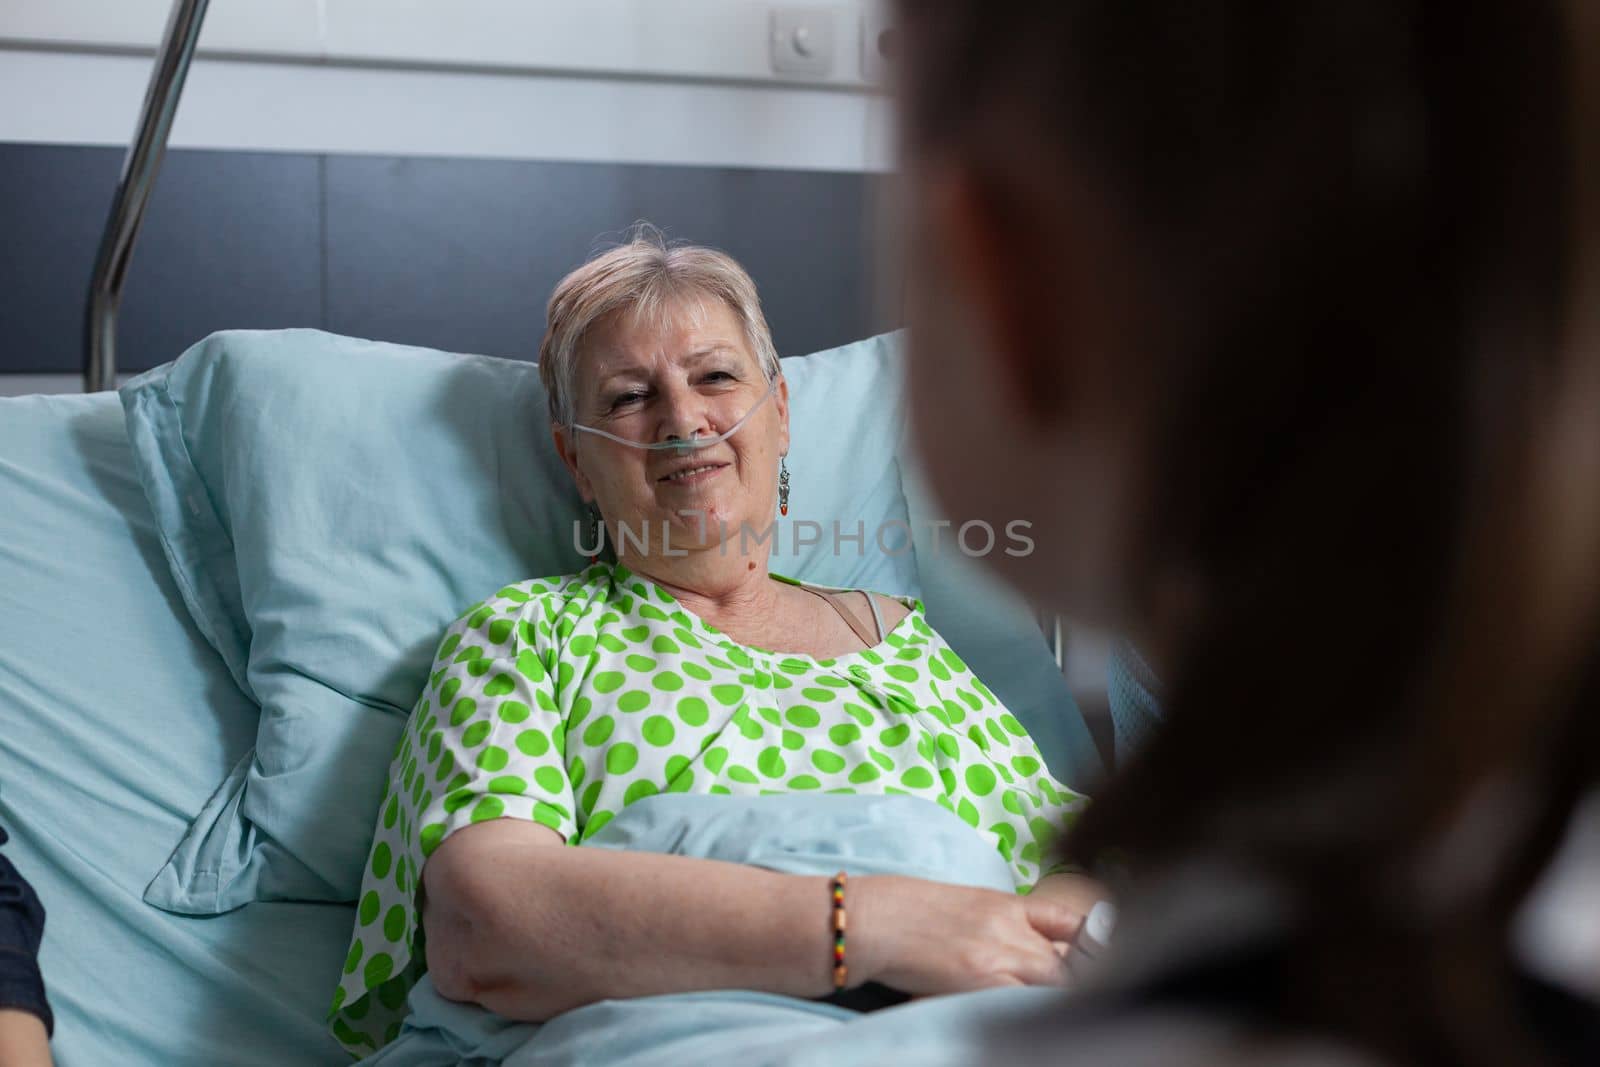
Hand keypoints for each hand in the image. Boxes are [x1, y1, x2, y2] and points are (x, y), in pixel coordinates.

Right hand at [847, 875, 1081, 995]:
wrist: (872, 919)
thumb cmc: (907, 911)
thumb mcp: (963, 906)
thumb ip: (998, 925)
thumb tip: (1023, 955)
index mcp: (1005, 904)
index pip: (1069, 921)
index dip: (1090, 943)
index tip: (1094, 960)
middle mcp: (1010, 928)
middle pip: (1068, 961)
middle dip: (1075, 984)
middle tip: (1076, 1002)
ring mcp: (999, 955)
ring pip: (1054, 984)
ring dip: (1055, 1002)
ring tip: (1053, 1018)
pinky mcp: (982, 980)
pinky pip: (1024, 1003)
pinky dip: (1030, 1012)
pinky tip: (1028, 1023)